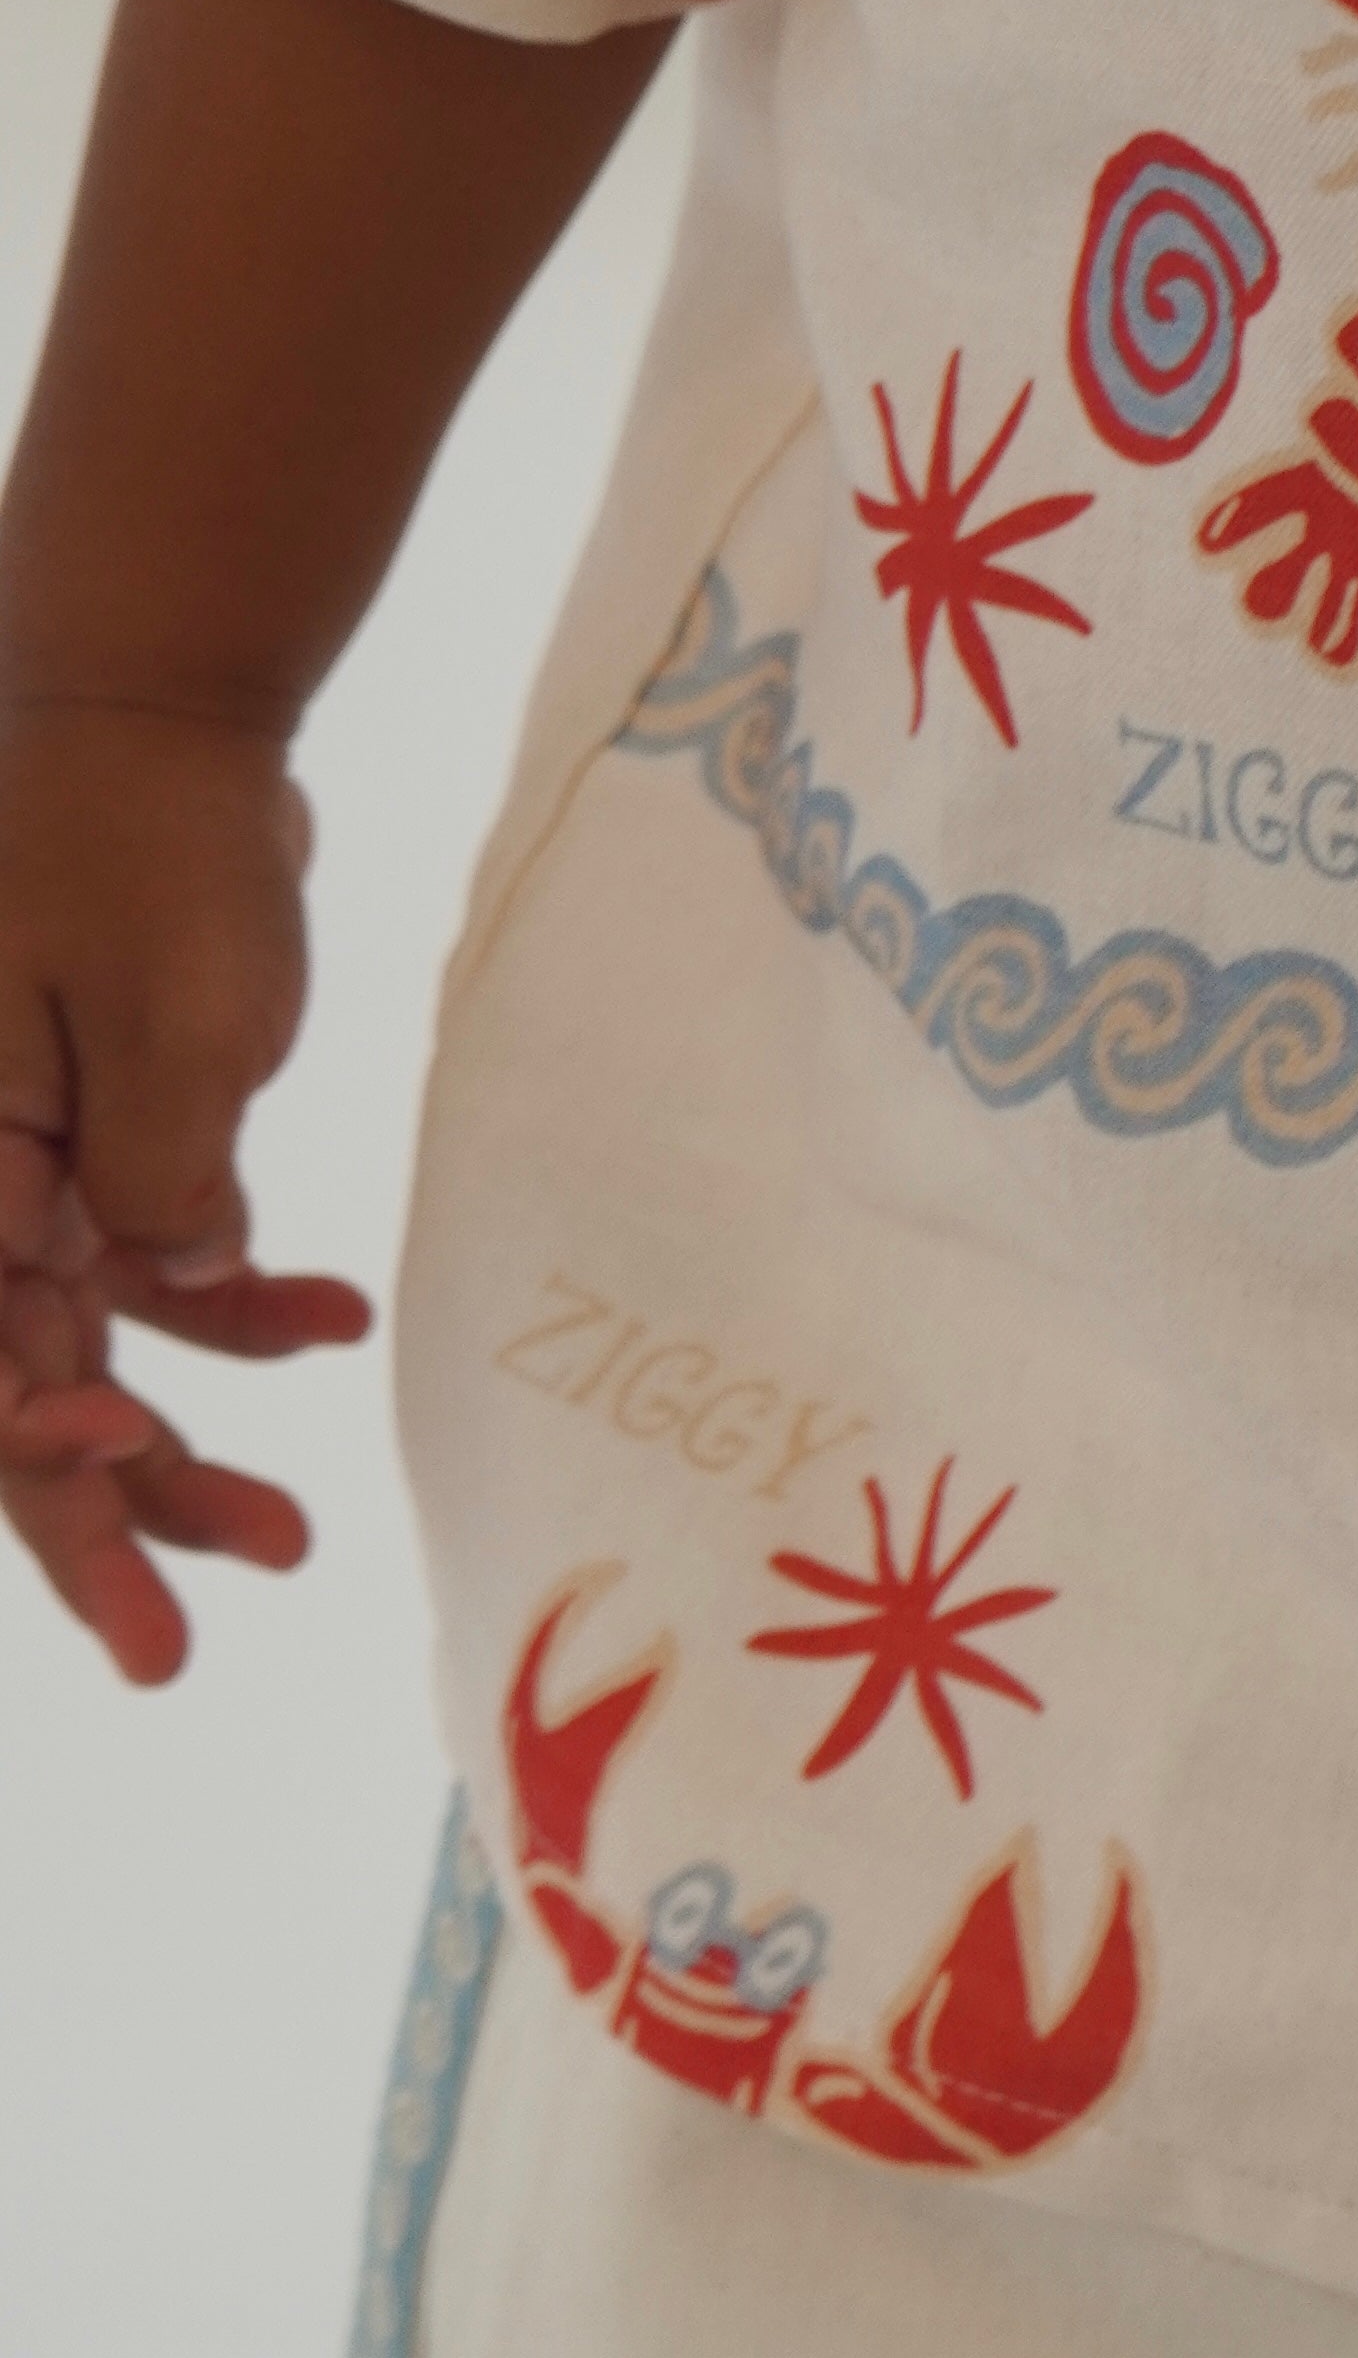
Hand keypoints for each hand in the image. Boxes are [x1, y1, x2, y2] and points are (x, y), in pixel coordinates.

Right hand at [0, 709, 372, 1683]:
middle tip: (177, 1650)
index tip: (139, 1561)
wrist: (154, 707)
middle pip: (14, 1388)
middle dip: (96, 1522)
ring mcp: (27, 1160)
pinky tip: (328, 1328)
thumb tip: (172, 1286)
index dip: (49, 1482)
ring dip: (176, 1436)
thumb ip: (164, 1171)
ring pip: (83, 1343)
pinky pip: (147, 1256)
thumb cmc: (143, 842)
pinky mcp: (98, 1127)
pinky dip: (232, 1304)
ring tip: (290, 1537)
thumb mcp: (174, 1017)